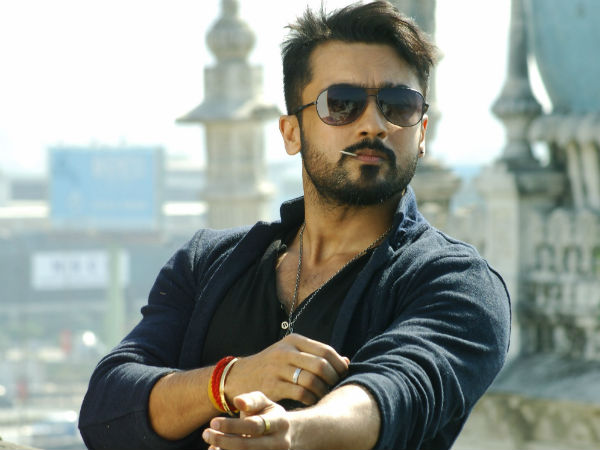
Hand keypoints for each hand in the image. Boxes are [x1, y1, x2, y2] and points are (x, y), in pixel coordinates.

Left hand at [203, 391, 290, 449]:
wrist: (284, 433)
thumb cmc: (267, 413)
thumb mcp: (263, 402)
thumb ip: (250, 400)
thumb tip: (237, 401)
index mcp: (280, 422)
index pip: (254, 426)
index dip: (232, 425)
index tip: (213, 422)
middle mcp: (280, 442)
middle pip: (247, 446)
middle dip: (223, 440)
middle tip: (206, 434)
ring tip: (211, 444)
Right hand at [226, 333, 348, 405]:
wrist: (240, 376)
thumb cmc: (272, 365)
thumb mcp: (292, 353)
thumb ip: (317, 355)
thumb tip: (346, 361)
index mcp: (293, 340)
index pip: (325, 350)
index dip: (338, 364)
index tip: (342, 374)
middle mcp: (285, 351)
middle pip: (321, 365)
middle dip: (332, 378)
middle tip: (334, 386)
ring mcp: (277, 368)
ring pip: (311, 380)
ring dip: (322, 390)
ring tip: (323, 394)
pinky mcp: (272, 385)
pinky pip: (300, 393)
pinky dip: (311, 398)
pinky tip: (311, 400)